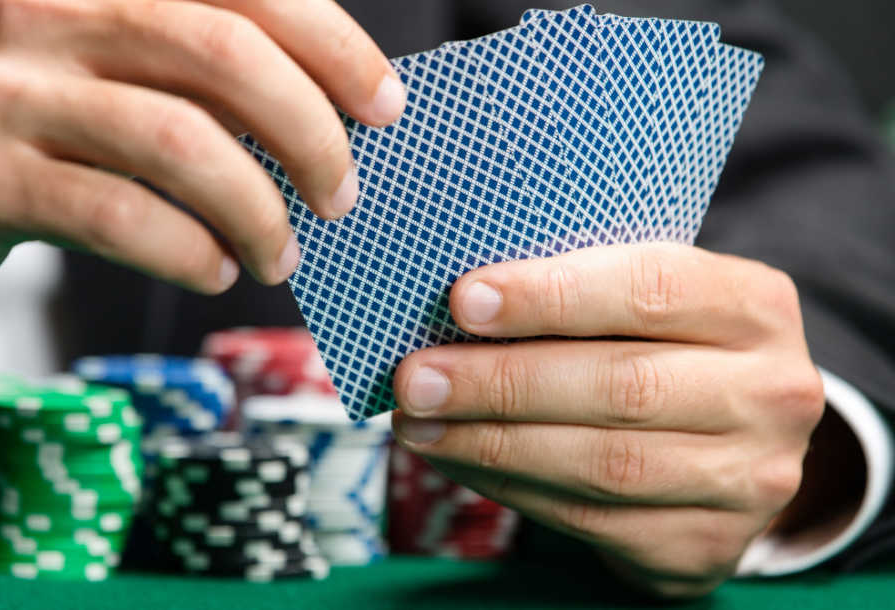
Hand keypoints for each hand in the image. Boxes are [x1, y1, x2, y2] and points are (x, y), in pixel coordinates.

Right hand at [0, 0, 404, 307]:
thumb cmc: (39, 118)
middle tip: (341, 195)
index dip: (332, 46)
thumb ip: (203, 68)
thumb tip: (335, 118)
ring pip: (177, 145)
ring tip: (282, 253)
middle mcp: (47, 9)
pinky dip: (192, 254)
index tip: (385, 107)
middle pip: (222, 56)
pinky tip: (216, 269)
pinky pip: (121, 218)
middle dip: (308, 135)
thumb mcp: (111, 60)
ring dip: (257, 212)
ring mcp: (5, 90)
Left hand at [391, 243, 824, 597]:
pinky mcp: (707, 544)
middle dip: (503, 382)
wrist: (731, 450)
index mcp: (756, 307)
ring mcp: (749, 479)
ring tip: (419, 424)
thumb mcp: (648, 304)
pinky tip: (461, 462)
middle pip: (623, 386)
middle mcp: (772, 393)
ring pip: (604, 463)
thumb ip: (578, 293)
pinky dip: (511, 489)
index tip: (463, 301)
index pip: (651, 288)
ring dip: (493, 444)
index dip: (551, 295)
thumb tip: (455, 306)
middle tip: (416, 378)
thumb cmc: (662, 351)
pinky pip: (592, 520)